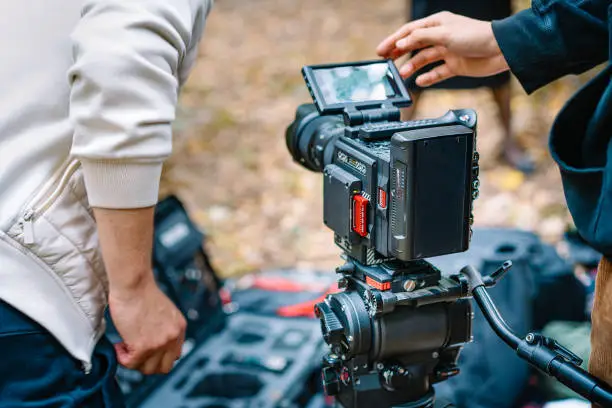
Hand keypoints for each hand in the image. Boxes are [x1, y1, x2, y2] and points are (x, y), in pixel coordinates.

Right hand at [109, 276, 186, 374]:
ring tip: (124, 345)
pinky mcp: (144, 346)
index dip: (157, 356)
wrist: (133, 283)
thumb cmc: (141, 292)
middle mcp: (173, 337)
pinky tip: (118, 344)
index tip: (144, 350)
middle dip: (146, 363)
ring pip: (147, 369)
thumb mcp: (163, 312)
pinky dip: (121, 357)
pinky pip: (130, 363)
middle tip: (133, 351)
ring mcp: (160, 343)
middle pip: (163, 367)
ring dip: (133, 361)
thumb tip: (152, 343)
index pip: (175, 355)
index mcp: (179, 328)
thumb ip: (163, 328)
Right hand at [376, 12, 509, 86]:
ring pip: (423, 60)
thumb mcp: (444, 34)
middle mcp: (441, 37)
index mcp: (437, 24)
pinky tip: (419, 82)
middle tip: (385, 62)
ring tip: (401, 75)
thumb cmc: (476, 36)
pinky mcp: (454, 66)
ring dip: (411, 67)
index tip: (381, 50)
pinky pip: (436, 73)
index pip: (409, 32)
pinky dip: (428, 78)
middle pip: (414, 45)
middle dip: (399, 53)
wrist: (500, 50)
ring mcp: (447, 52)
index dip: (394, 40)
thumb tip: (401, 44)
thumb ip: (420, 39)